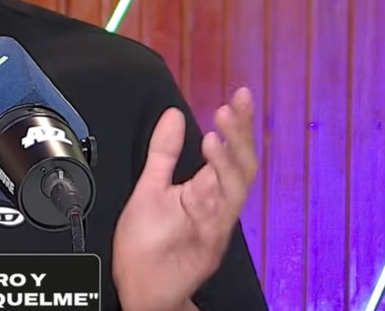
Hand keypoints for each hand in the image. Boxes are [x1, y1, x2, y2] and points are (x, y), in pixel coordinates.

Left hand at [111, 88, 258, 310]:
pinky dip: (214, 196)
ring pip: (235, 190)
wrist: (143, 289)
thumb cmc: (148, 244)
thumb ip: (163, 153)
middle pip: (242, 166)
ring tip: (216, 136)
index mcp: (206, 190)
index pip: (230, 150)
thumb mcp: (150, 187)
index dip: (238, 124)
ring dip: (228, 162)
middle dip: (241, 136)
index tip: (240, 96)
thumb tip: (173, 114)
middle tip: (232, 108)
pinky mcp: (207, 246)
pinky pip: (218, 218)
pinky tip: (207, 174)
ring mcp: (214, 226)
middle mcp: (216, 206)